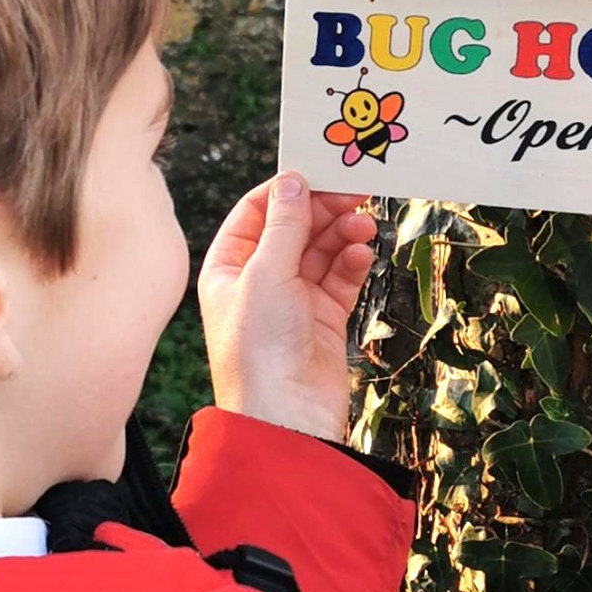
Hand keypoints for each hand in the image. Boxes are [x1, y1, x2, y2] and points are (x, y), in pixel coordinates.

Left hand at [199, 174, 377, 442]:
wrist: (286, 420)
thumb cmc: (259, 351)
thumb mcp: (265, 275)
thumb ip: (284, 224)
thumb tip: (292, 179)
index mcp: (227, 267)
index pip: (256, 211)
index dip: (287, 189)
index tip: (321, 170)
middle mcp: (257, 281)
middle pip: (293, 227)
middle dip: (323, 209)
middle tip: (355, 193)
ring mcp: (292, 301)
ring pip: (321, 251)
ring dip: (342, 234)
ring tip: (363, 226)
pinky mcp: (322, 320)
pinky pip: (340, 279)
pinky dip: (351, 262)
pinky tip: (362, 254)